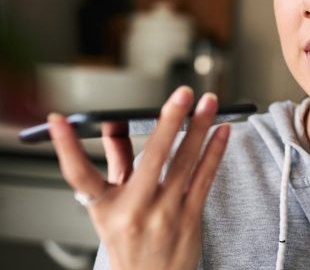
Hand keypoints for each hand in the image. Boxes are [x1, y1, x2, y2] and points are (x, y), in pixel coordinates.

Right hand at [49, 86, 229, 269]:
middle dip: (169, 121)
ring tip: (209, 102)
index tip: (60, 121)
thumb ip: (116, 164)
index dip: (66, 148)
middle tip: (182, 93)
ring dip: (200, 128)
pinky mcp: (191, 218)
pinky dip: (214, 152)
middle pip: (151, 158)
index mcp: (106, 208)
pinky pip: (205, 178)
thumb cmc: (130, 243)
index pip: (79, 175)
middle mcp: (135, 211)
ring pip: (185, 163)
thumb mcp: (111, 208)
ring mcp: (166, 215)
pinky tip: (222, 131)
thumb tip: (114, 126)